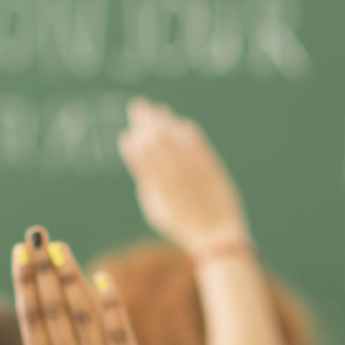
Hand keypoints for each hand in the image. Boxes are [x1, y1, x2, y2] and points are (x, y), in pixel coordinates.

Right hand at [0, 227, 155, 344]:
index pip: (32, 319)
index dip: (25, 282)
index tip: (19, 252)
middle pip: (55, 309)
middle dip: (44, 268)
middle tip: (38, 234)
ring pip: (86, 315)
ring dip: (73, 278)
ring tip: (62, 248)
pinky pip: (122, 334)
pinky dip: (113, 305)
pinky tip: (104, 278)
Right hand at [118, 99, 247, 250]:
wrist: (215, 237)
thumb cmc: (182, 225)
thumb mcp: (155, 209)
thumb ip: (146, 182)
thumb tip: (136, 155)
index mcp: (158, 188)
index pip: (142, 156)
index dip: (135, 141)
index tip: (130, 130)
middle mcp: (174, 177)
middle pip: (157, 142)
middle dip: (146, 122)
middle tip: (139, 106)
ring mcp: (194, 172)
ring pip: (176, 140)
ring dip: (166, 123)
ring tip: (160, 111)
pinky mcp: (211, 169)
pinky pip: (198, 146)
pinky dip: (190, 134)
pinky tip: (183, 124)